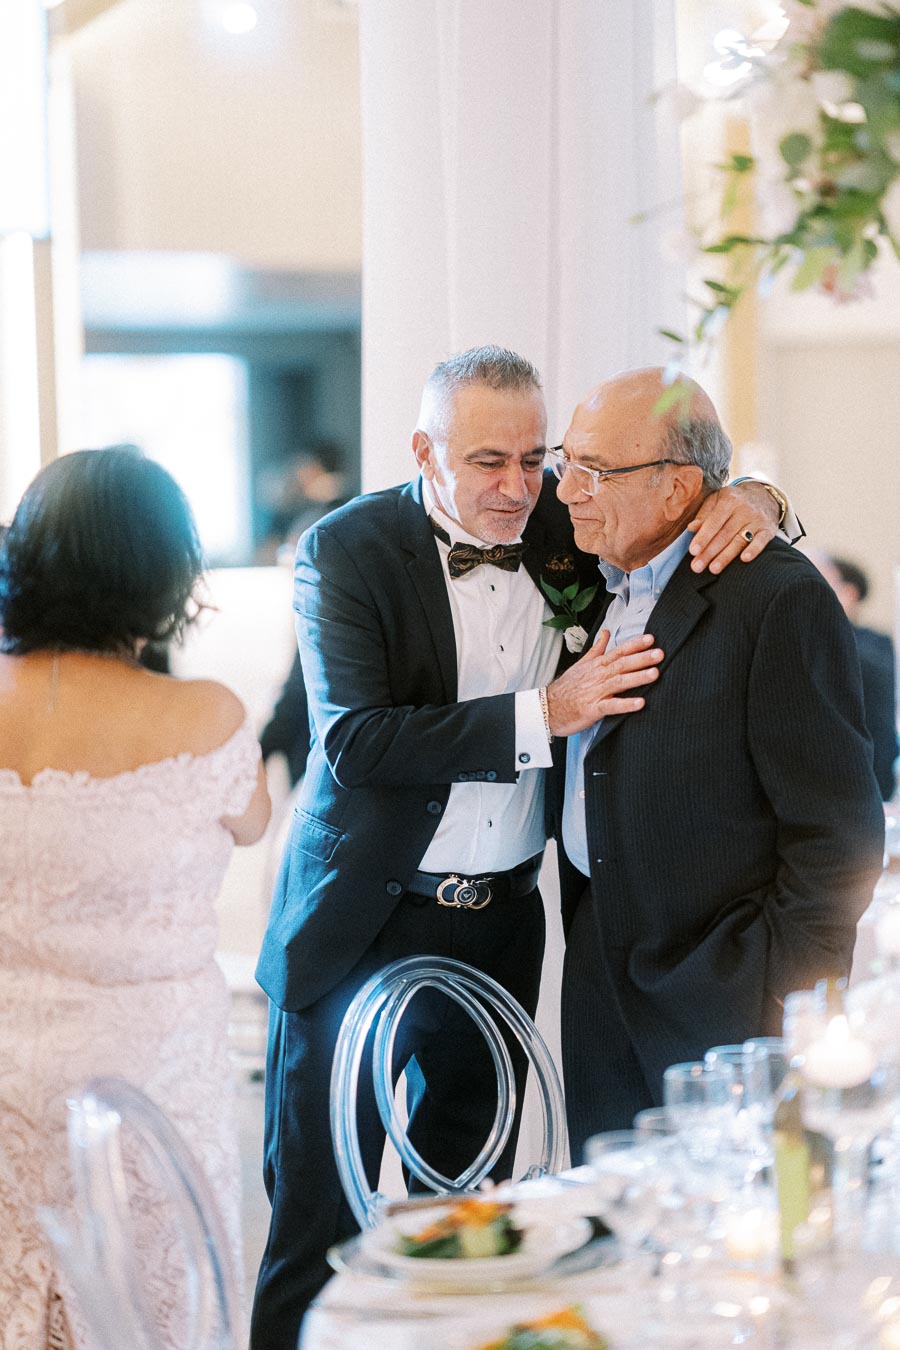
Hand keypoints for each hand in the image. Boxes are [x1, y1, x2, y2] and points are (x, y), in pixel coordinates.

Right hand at [546, 631, 662, 736]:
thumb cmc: (567, 687)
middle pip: (622, 664)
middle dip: (641, 658)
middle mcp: (598, 676)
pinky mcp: (593, 709)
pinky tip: (640, 703)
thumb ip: (597, 649)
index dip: (635, 644)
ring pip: (619, 682)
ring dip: (637, 677)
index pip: (618, 651)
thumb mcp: (581, 664)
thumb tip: (606, 632)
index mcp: (597, 665)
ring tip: (654, 674)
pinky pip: (611, 706)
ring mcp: (596, 692)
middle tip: (660, 653)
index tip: (651, 638)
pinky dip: (625, 704)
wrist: (548, 707)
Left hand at [687, 481, 779, 573]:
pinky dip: (754, 550)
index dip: (703, 537)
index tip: (693, 551)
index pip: (714, 521)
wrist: (764, 496)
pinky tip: (744, 560)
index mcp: (729, 500)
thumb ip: (704, 514)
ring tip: (713, 569)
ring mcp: (757, 520)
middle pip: (725, 534)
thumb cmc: (733, 501)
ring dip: (726, 556)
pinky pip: (761, 541)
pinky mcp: (768, 529)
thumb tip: (691, 528)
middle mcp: (744, 509)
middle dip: (710, 552)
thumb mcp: (717, 500)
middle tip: (697, 567)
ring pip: (739, 540)